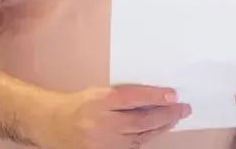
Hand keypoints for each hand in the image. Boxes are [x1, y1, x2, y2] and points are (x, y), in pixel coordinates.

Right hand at [32, 85, 189, 148]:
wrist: (51, 124)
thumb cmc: (79, 104)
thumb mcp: (99, 92)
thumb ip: (124, 96)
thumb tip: (156, 98)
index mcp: (100, 101)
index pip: (133, 97)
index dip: (155, 96)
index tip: (174, 95)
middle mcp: (102, 122)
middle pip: (141, 120)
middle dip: (166, 115)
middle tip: (184, 108)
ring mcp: (102, 142)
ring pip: (139, 137)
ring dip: (160, 128)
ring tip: (175, 119)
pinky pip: (131, 147)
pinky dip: (146, 139)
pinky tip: (157, 131)